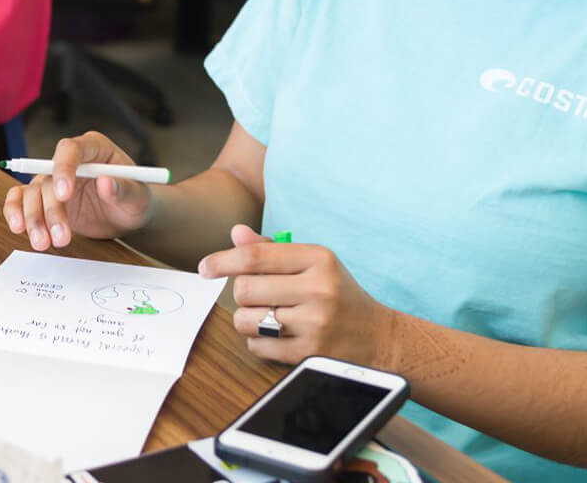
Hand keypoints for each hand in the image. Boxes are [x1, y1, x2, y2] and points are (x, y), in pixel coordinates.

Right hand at [2, 131, 152, 250]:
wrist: (126, 216)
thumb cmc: (134, 199)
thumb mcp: (138, 197)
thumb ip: (124, 189)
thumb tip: (106, 182)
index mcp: (94, 148)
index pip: (70, 149)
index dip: (63, 169)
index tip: (64, 195)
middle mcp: (70, 160)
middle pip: (48, 176)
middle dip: (50, 209)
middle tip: (60, 237)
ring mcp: (54, 179)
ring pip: (32, 192)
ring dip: (33, 218)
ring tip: (43, 244)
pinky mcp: (44, 198)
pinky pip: (21, 200)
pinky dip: (16, 213)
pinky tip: (19, 228)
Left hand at [203, 225, 398, 366]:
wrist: (380, 338)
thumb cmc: (338, 295)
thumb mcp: (315, 264)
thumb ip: (273, 249)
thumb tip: (236, 234)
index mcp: (319, 258)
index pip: (256, 255)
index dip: (223, 260)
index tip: (205, 268)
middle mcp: (318, 288)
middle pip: (245, 288)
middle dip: (243, 294)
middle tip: (259, 296)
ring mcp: (314, 323)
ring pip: (247, 319)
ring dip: (247, 319)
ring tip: (267, 317)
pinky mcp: (309, 353)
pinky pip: (257, 346)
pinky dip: (257, 341)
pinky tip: (275, 335)